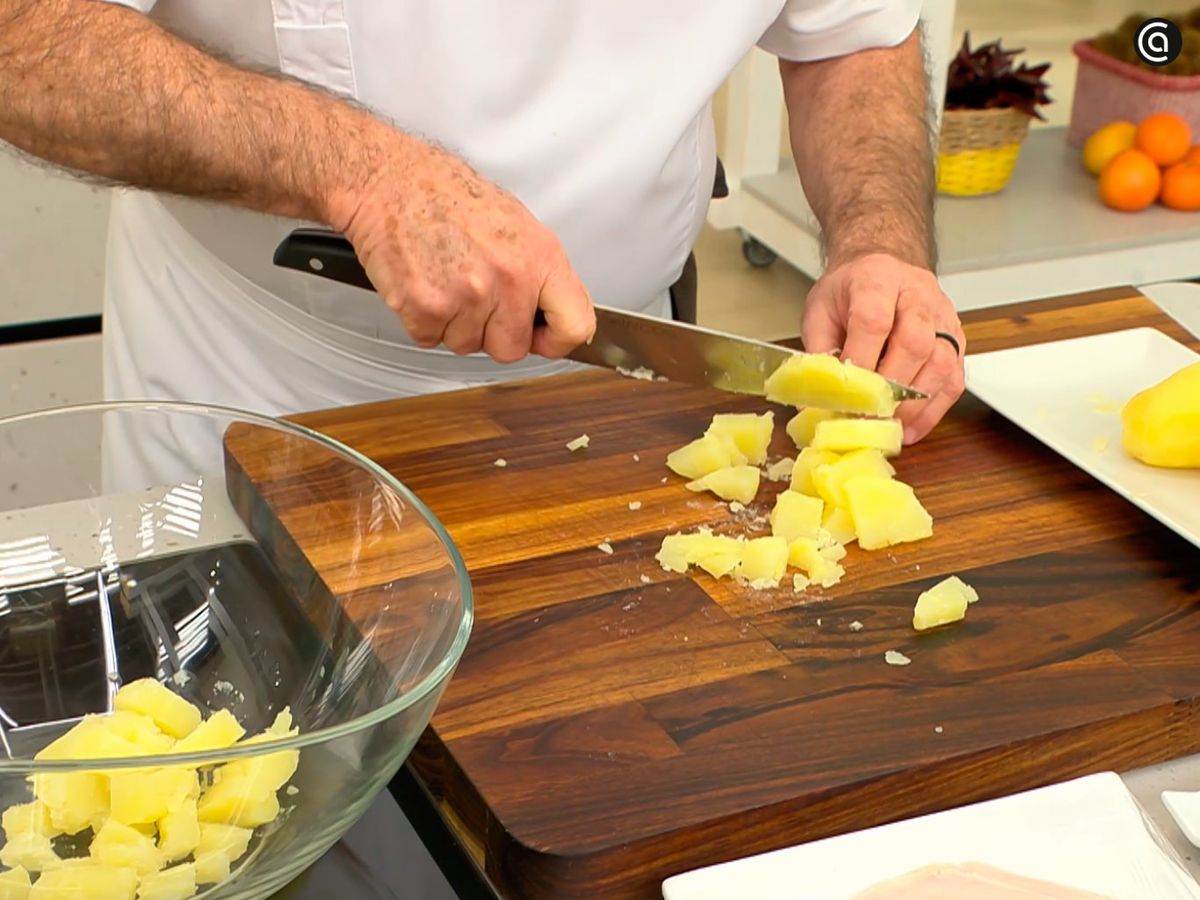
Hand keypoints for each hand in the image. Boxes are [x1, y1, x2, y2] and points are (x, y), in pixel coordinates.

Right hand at [329, 138, 594, 362]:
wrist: (389, 180)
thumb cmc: (448, 195)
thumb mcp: (516, 223)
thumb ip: (538, 273)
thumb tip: (552, 313)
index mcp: (539, 257)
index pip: (576, 326)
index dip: (556, 341)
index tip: (541, 336)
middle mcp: (508, 280)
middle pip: (511, 349)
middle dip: (492, 333)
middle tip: (474, 296)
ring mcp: (467, 297)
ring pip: (466, 346)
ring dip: (454, 324)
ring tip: (444, 279)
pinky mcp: (426, 309)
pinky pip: (430, 340)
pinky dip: (423, 320)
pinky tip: (423, 283)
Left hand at [801, 253, 965, 444]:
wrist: (881, 269)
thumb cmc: (849, 292)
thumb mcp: (820, 311)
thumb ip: (817, 352)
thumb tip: (817, 400)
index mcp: (876, 280)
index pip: (873, 321)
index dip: (861, 361)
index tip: (848, 392)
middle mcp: (917, 295)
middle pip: (915, 342)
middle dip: (891, 387)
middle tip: (869, 416)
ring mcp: (942, 317)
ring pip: (942, 363)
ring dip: (916, 403)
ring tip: (890, 426)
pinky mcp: (956, 340)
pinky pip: (954, 379)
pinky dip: (934, 409)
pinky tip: (912, 427)